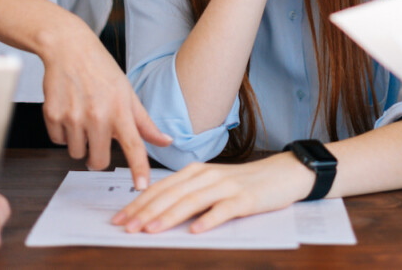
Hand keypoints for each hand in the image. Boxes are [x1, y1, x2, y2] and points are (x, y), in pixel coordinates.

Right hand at [40, 20, 171, 188]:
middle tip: (98, 137)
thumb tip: (166, 141)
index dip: (138, 169)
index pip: (134, 146)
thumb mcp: (128, 93)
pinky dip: (63, 133)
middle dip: (98, 156)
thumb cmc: (101, 69)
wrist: (69, 48)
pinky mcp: (52, 115)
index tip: (141, 187)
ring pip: (76, 154)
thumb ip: (145, 123)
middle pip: (98, 161)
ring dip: (80, 143)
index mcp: (120, 110)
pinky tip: (69, 112)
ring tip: (83, 118)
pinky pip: (58, 142)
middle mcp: (97, 115)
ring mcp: (73, 116)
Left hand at [111, 152, 313, 233]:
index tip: (119, 218)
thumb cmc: (244, 183)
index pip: (160, 188)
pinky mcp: (245, 199)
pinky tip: (195, 230)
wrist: (282, 174)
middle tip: (126, 228)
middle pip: (171, 194)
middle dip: (145, 212)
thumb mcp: (212, 184)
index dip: (138, 203)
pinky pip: (224, 210)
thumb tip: (155, 213)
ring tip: (151, 230)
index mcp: (195, 171)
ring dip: (169, 216)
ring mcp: (226, 186)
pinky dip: (208, 219)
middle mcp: (207, 176)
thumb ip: (187, 194)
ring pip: (192, 201)